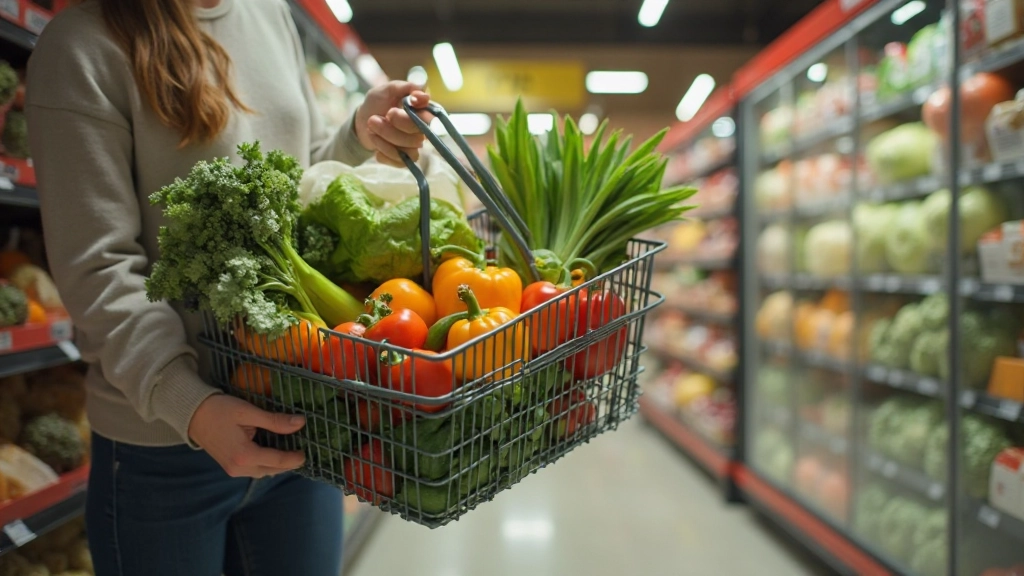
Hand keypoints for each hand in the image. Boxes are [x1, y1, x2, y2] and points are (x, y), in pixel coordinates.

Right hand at [188, 394, 305, 477]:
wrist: (192, 414)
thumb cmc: (219, 409)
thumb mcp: (248, 412)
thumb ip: (275, 421)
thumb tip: (300, 423)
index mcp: (244, 455)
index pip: (277, 461)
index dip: (295, 458)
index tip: (307, 452)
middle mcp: (239, 468)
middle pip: (272, 470)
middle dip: (287, 463)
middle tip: (302, 450)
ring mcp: (233, 470)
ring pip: (263, 472)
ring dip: (277, 464)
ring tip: (291, 450)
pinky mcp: (230, 467)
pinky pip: (254, 469)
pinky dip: (266, 463)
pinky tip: (274, 451)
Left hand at [355, 81, 431, 166]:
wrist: (362, 120)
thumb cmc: (377, 102)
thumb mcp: (386, 89)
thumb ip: (404, 87)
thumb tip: (421, 91)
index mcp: (422, 111)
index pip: (429, 119)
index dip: (412, 118)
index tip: (391, 112)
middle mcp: (422, 130)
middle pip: (417, 137)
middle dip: (391, 129)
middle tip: (373, 119)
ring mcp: (414, 145)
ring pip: (409, 150)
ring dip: (384, 139)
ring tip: (370, 127)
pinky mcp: (405, 159)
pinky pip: (400, 161)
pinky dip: (383, 152)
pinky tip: (375, 142)